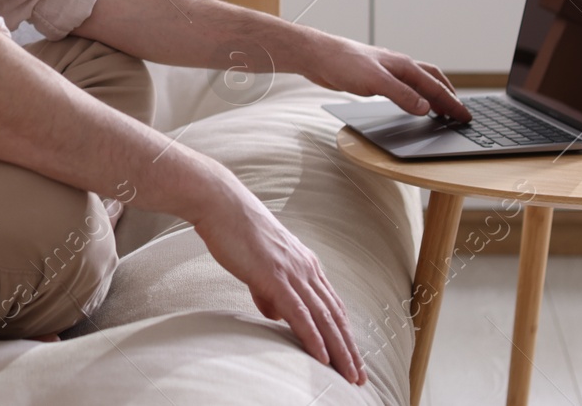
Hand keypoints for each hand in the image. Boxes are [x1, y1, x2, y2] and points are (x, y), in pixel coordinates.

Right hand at [190, 179, 365, 384]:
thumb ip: (269, 290)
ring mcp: (293, 272)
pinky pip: (300, 314)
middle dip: (350, 349)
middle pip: (335, 316)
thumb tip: (275, 315)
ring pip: (324, 319)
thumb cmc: (235, 231)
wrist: (222, 205)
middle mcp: (306, 268)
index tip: (351, 356)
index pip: (332, 305)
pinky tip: (322, 358)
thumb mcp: (258, 263)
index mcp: (305, 263)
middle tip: (360, 377)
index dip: (344, 333)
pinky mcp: (275, 277)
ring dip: (339, 350)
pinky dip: (314, 338)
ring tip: (349, 375)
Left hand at [285, 29, 471, 121]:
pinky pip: (403, 88)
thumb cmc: (344, 63)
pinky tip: (411, 104)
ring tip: (441, 109)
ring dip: (432, 95)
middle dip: (448, 96)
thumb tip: (425, 108)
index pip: (435, 86)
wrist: (318, 56)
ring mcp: (387, 70)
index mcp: (404, 65)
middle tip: (459, 112)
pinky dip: (414, 96)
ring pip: (418, 83)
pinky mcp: (375, 78)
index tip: (465, 116)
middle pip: (432, 80)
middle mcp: (399, 66)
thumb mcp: (376, 82)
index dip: (452, 103)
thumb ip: (401, 95)